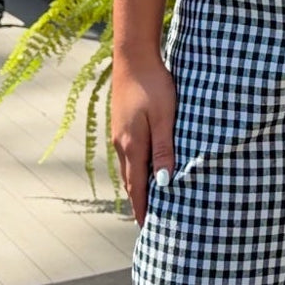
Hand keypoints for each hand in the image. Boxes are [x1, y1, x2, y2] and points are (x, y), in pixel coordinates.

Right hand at [111, 54, 176, 225]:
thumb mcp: (165, 117)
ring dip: (136, 186)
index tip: (146, 228)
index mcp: (132, 145)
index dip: (142, 207)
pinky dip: (135, 169)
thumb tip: (165, 182)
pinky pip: (128, 155)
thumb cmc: (154, 85)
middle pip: (130, 181)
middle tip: (148, 221)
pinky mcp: (122, 124)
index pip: (137, 186)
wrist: (133, 57)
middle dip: (138, 201)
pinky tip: (144, 168)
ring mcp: (119, 134)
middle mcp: (121, 143)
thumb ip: (165, 149)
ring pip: (128, 168)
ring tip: (146, 201)